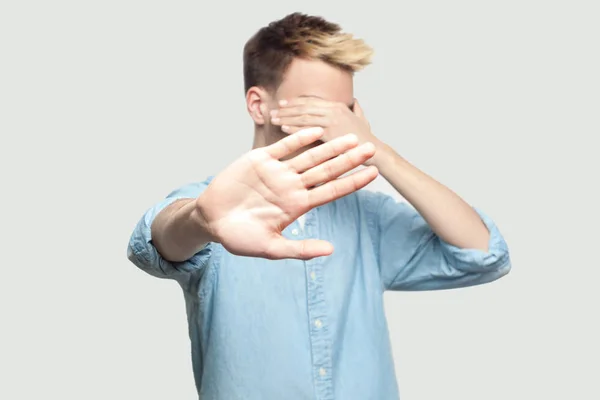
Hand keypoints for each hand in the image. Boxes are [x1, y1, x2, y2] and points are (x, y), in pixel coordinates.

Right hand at [197, 127, 377, 259]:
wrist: (211, 220)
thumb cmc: (239, 237)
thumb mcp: (271, 247)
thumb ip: (300, 249)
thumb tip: (331, 251)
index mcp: (298, 205)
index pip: (332, 191)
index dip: (353, 182)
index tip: (373, 173)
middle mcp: (292, 186)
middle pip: (327, 170)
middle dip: (350, 159)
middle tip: (371, 148)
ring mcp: (277, 171)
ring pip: (310, 156)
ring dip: (331, 146)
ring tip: (352, 137)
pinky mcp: (260, 159)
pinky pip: (283, 146)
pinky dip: (299, 137)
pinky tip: (316, 130)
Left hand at [270, 98, 379, 164]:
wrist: (374, 150)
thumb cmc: (366, 138)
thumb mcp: (362, 119)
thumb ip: (356, 109)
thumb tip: (354, 102)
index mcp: (338, 105)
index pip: (312, 101)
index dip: (296, 102)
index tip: (283, 103)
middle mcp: (334, 109)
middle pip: (305, 107)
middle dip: (287, 109)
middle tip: (274, 110)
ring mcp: (332, 120)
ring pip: (304, 116)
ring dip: (287, 117)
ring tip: (274, 119)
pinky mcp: (331, 132)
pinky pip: (308, 129)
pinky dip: (294, 128)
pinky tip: (283, 129)